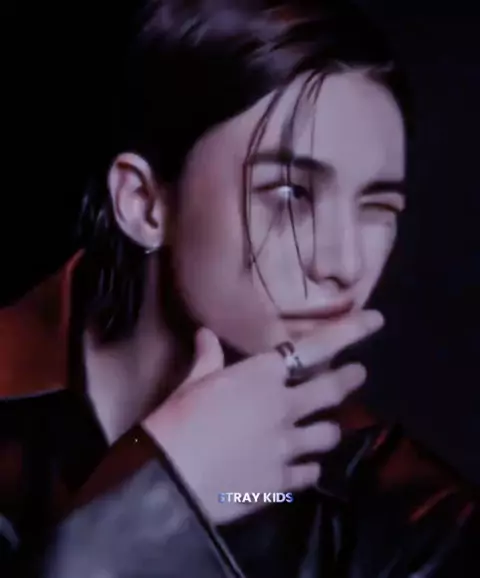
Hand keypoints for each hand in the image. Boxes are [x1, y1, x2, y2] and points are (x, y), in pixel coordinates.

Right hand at [142, 310, 383, 523]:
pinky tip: (303, 469)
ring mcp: (288, 446)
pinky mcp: (282, 481)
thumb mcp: (192, 383)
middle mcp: (284, 406)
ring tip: (326, 429)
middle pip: (331, 390)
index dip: (350, 332)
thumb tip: (205, 333)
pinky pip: (309, 473)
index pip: (315, 347)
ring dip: (328, 429)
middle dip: (350, 379)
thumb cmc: (178, 419)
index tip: (377, 320)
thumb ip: (208, 358)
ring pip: (328, 435)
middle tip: (358, 374)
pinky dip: (308, 468)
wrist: (171, 478)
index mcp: (263, 376)